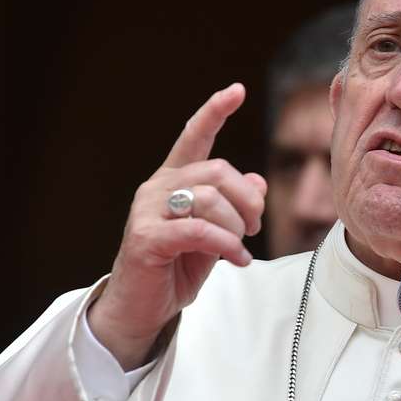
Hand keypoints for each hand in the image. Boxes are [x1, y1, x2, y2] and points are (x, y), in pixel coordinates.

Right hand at [87, 83, 266, 369]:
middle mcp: (157, 188)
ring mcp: (148, 211)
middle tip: (255, 226)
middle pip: (217, 171)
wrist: (141, 308)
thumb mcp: (214, 233)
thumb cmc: (176, 267)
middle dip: (247, 200)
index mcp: (172, 180)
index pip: (194, 137)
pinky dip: (227, 245)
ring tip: (241, 247)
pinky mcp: (147, 237)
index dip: (214, 112)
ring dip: (237, 226)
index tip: (237, 91)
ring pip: (210, 199)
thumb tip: (259, 181)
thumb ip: (232, 207)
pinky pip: (200, 230)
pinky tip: (238, 260)